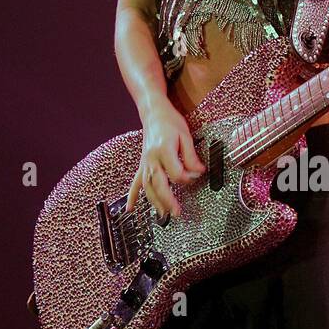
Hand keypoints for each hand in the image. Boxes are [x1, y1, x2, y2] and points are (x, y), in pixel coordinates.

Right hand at [126, 98, 205, 219]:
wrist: (153, 113)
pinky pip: (135, 182)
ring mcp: (145, 163)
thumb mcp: (186, 136)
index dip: (188, 177)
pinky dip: (132, 196)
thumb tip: (199, 172)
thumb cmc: (170, 122)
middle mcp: (151, 159)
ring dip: (154, 202)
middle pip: (159, 184)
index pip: (176, 173)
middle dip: (168, 200)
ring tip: (163, 215)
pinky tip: (130, 208)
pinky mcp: (142, 165)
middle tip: (177, 212)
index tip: (197, 175)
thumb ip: (191, 156)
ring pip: (147, 187)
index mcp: (164, 150)